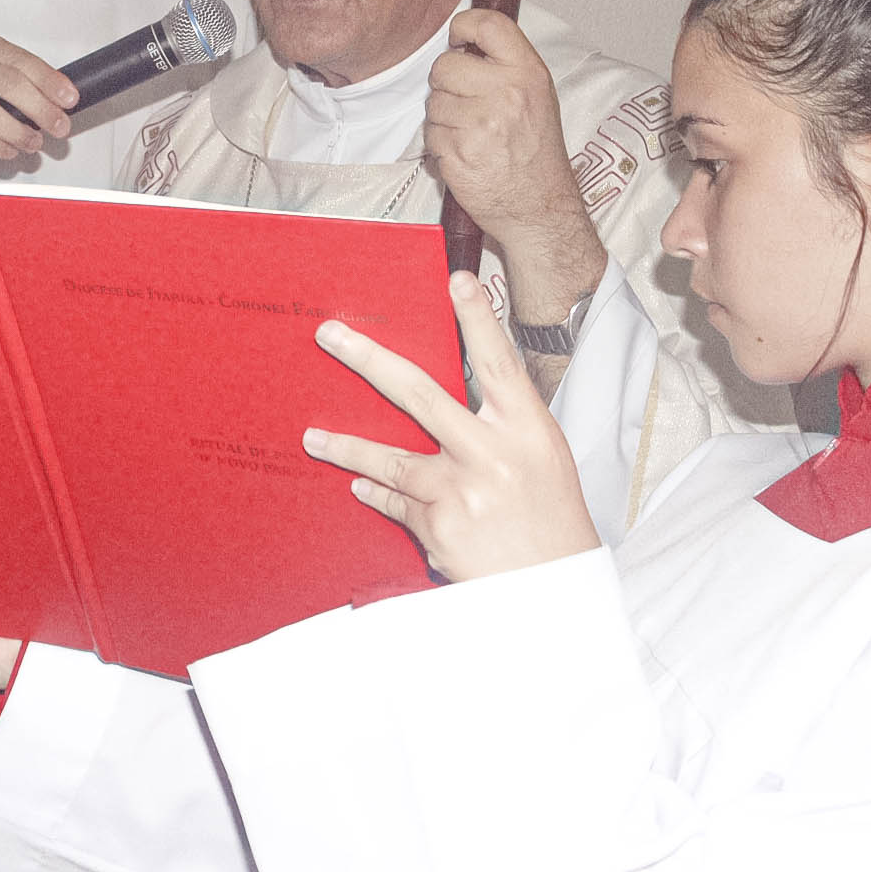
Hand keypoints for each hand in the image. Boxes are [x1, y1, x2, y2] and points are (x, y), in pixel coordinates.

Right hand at [0, 35, 76, 164]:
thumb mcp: (1, 88)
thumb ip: (30, 89)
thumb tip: (62, 104)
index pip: (20, 60)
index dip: (49, 80)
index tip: (69, 99)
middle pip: (5, 81)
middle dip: (38, 107)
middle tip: (57, 126)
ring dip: (15, 130)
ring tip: (32, 143)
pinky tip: (7, 150)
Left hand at [304, 273, 598, 581]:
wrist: (556, 592)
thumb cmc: (551, 517)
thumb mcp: (541, 458)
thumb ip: (503, 423)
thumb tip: (462, 389)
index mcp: (526, 430)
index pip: (499, 362)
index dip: (478, 319)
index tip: (456, 279)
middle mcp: (492, 456)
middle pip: (420, 394)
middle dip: (368, 359)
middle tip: (330, 335)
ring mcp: (461, 493)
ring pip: (389, 459)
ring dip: (348, 447)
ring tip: (314, 438)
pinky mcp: (438, 530)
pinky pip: (397, 503)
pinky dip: (378, 494)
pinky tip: (361, 488)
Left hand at [424, 9, 606, 321]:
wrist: (540, 207)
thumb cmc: (536, 152)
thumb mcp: (536, 96)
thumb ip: (504, 65)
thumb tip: (464, 41)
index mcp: (528, 73)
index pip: (487, 24)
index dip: (463, 26)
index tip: (458, 39)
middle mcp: (506, 94)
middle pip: (445, 66)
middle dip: (448, 85)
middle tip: (469, 105)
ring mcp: (481, 124)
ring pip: (433, 103)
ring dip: (444, 119)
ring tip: (473, 135)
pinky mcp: (459, 153)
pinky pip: (430, 134)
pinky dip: (441, 145)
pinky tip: (466, 154)